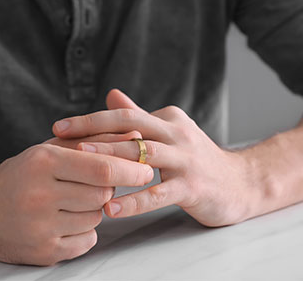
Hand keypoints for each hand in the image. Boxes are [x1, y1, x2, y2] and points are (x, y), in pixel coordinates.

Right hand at [0, 141, 153, 265]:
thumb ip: (95, 139)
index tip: (147, 168)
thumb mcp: (52, 148)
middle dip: (107, 189)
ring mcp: (40, 227)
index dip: (130, 168)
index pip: (102, 167)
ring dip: (94, 209)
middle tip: (96, 184)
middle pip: (103, 194)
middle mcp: (39, 195)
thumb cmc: (22, 174)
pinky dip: (84, 231)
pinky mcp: (42, 252)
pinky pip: (86, 240)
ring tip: (71, 201)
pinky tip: (65, 221)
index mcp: (43, 162)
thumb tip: (136, 135)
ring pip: (96, 217)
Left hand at [52, 89, 253, 227]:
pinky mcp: (193, 187)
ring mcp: (186, 160)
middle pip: (131, 126)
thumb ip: (140, 116)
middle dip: (93, 130)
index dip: (91, 121)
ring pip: (143, 155)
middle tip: (60, 138)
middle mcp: (177, 134)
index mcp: (168, 119)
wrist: (242, 184)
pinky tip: (111, 208)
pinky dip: (134, 200)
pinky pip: (159, 194)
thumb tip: (110, 94)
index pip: (124, 116)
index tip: (60, 128)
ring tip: (81, 165)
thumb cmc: (198, 160)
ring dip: (111, 158)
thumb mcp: (170, 133)